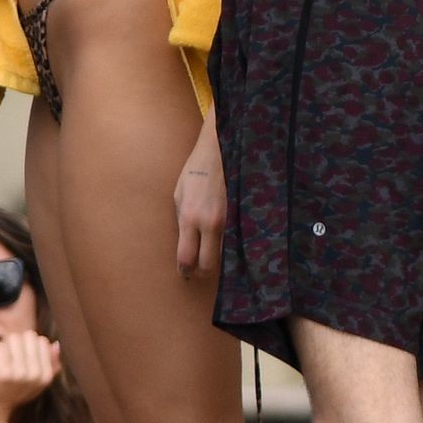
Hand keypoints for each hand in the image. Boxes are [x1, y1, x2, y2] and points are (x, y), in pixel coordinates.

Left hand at [0, 332, 61, 418]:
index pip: (42, 341)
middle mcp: (36, 375)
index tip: (21, 360)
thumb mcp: (35, 381)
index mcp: (46, 376)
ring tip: (2, 362)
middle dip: (17, 343)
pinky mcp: (3, 373)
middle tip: (10, 359)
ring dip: (5, 346)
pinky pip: (0, 347)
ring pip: (14, 338)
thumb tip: (56, 344)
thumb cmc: (12, 392)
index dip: (29, 345)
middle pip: (29, 335)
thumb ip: (49, 364)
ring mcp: (20, 374)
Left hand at [174, 116, 226, 277]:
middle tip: (198, 272)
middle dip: (202, 273)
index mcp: (190, 217)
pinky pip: (237, 243)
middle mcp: (211, 223)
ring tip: (212, 259)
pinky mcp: (244, 217)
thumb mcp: (179, 194)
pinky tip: (228, 247)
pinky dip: (232, 249)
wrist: (222, 150)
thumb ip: (181, 220)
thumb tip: (183, 243)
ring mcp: (230, 221)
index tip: (185, 272)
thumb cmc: (196, 170)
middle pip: (208, 266)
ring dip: (218, 262)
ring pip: (225, 258)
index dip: (185, 270)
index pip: (186, 258)